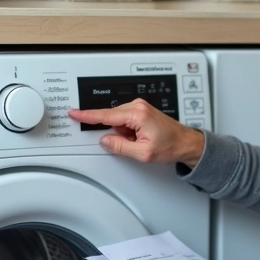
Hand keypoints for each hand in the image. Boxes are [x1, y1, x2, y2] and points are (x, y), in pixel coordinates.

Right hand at [67, 100, 204, 166]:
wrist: (185, 142)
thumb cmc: (170, 146)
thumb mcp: (143, 153)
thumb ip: (120, 147)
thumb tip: (104, 140)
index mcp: (137, 114)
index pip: (105, 115)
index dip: (87, 115)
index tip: (74, 112)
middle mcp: (138, 106)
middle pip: (112, 119)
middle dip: (117, 133)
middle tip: (132, 143)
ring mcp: (140, 106)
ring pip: (118, 121)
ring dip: (124, 133)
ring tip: (139, 140)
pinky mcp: (141, 110)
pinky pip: (125, 121)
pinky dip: (128, 130)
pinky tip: (140, 137)